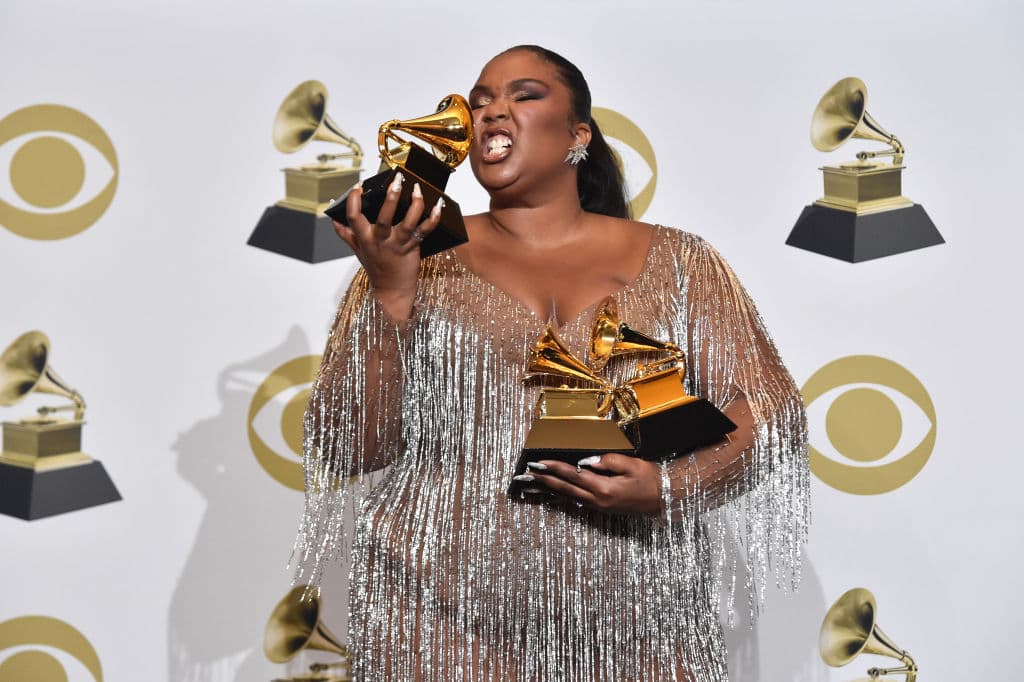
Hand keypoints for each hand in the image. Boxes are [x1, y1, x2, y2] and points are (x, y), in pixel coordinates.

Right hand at [331, 172, 443, 319]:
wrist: (392, 290)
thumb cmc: (375, 268)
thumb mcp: (357, 250)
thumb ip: (345, 234)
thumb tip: (333, 219)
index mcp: (364, 238)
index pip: (353, 216)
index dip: (354, 200)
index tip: (359, 185)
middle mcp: (381, 240)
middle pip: (384, 216)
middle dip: (391, 196)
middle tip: (397, 179)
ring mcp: (398, 244)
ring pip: (409, 221)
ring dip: (416, 203)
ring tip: (418, 189)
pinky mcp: (413, 247)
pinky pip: (426, 230)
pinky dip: (434, 218)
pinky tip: (438, 205)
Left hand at [521, 454, 662, 515]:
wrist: (664, 499)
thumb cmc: (649, 479)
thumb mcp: (631, 465)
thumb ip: (607, 461)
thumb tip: (586, 461)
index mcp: (603, 488)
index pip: (572, 475)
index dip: (553, 468)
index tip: (537, 463)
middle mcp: (597, 500)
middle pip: (564, 488)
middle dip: (543, 480)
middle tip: (524, 475)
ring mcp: (597, 507)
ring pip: (566, 497)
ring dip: (547, 490)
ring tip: (530, 486)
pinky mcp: (600, 508)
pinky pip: (574, 502)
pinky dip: (560, 497)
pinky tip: (550, 496)